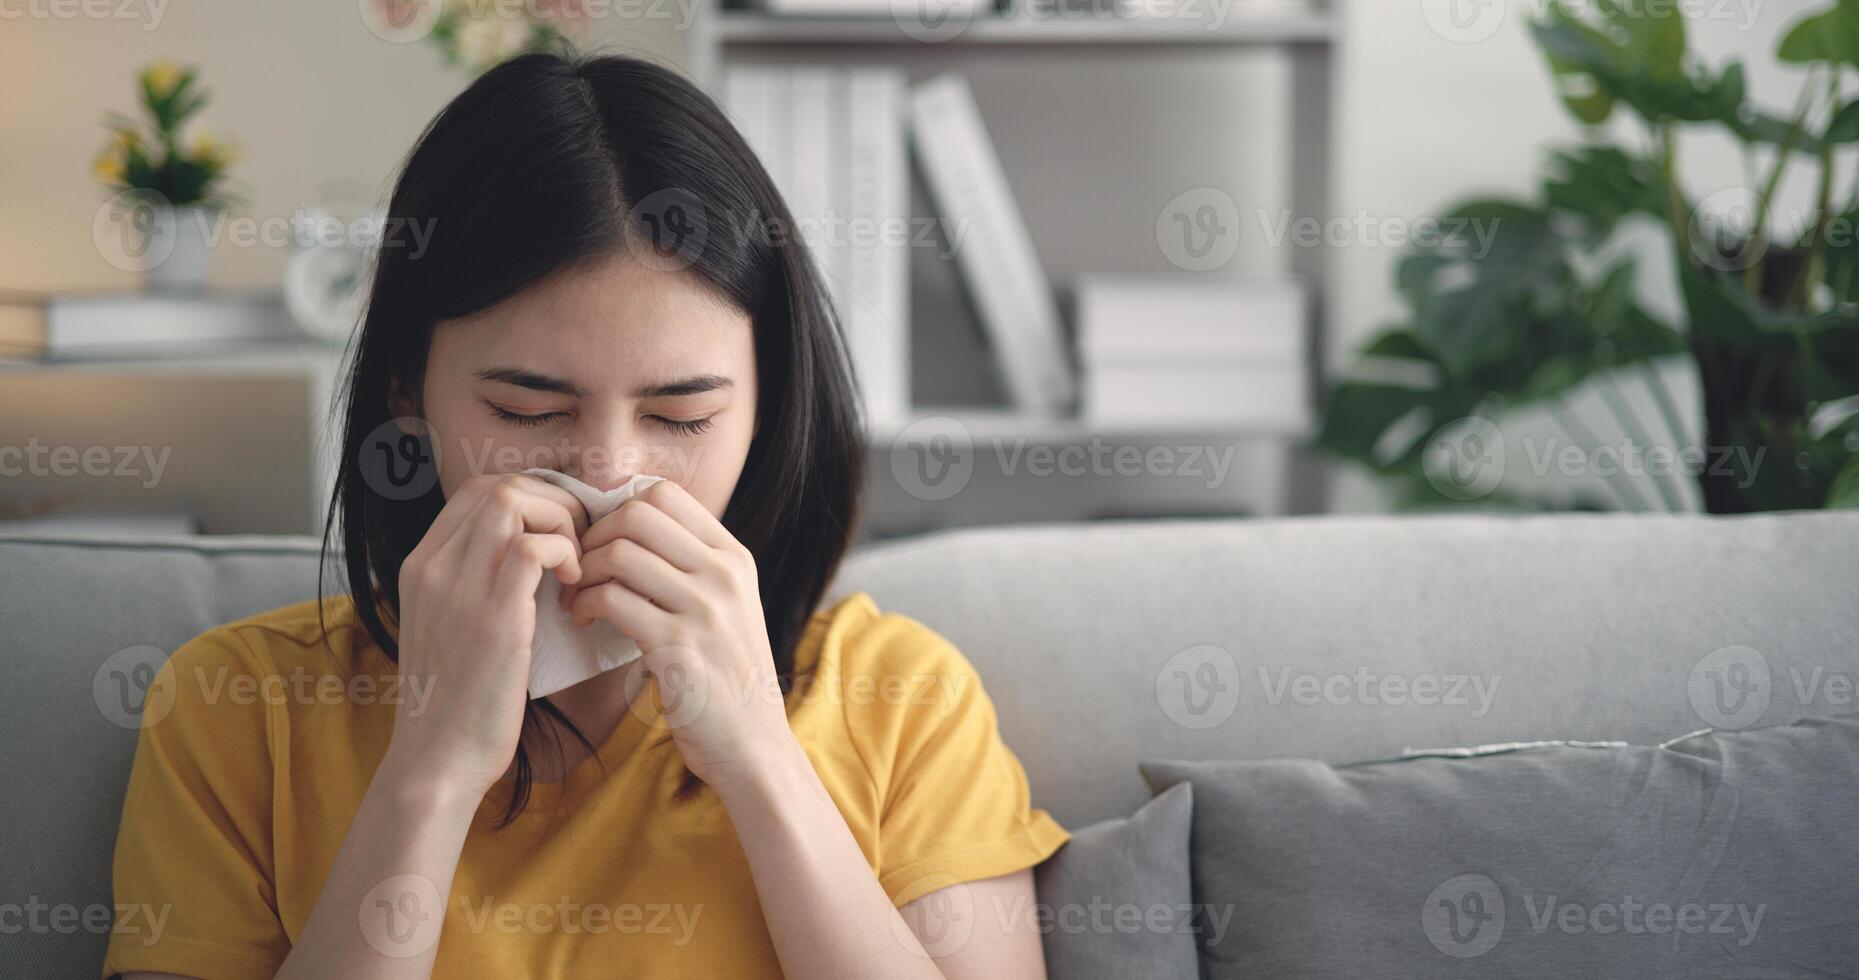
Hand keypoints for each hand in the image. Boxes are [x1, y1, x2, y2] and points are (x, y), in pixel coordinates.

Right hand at [382, 472, 589, 800]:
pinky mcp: (492, 615)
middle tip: (577, 543)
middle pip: (498, 484)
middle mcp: (433, 565)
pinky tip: (574, 587)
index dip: (530, 496)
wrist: (438, 759)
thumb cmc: (459, 701)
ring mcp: (458, 586)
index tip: (559, 531)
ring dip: (560, 521)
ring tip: (576, 564)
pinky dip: (566, 553)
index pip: (478, 490)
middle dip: (551, 501)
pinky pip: (533, 545)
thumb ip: (479, 583)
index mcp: (421, 565)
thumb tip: (535, 553)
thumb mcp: (455, 626)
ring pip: (513, 499)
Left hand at [564, 479, 789, 785]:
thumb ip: (692, 570)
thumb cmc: (726, 681)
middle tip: (578, 568)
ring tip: (575, 599)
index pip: (666, 494)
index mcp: (734, 559)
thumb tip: (630, 534)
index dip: (618, 510)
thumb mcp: (727, 610)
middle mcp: (724, 574)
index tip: (601, 543)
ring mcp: (704, 609)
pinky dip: (584, 604)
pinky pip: (613, 599)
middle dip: (593, 536)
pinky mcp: (678, 646)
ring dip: (583, 572)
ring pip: (620, 553)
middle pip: (637, 514)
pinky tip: (583, 621)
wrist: (754, 746)